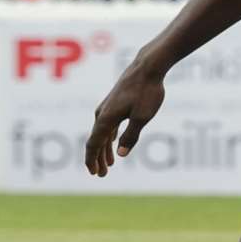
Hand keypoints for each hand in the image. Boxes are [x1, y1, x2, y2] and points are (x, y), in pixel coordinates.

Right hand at [85, 61, 167, 175]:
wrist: (148, 67)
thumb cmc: (147, 91)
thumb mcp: (142, 117)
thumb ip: (131, 135)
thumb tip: (121, 153)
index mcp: (106, 119)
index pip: (94, 144)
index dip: (92, 160)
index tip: (94, 173)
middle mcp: (102, 113)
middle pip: (96, 141)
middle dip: (98, 159)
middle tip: (102, 175)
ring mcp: (107, 107)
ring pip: (102, 133)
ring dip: (104, 149)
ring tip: (110, 164)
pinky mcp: (114, 103)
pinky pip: (108, 125)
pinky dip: (109, 137)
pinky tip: (113, 142)